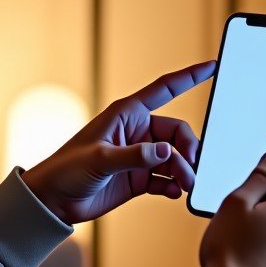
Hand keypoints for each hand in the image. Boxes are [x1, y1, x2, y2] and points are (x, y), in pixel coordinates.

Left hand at [20, 61, 214, 224]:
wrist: (53, 200)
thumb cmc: (66, 169)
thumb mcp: (99, 159)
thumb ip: (134, 155)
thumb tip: (167, 154)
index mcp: (126, 114)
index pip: (164, 89)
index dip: (189, 77)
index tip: (212, 67)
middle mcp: (136, 132)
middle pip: (177, 133)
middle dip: (188, 150)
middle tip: (189, 172)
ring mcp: (139, 156)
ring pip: (175, 158)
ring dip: (184, 171)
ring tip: (185, 187)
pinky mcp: (138, 178)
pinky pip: (167, 178)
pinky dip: (174, 185)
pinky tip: (175, 193)